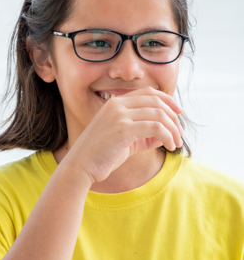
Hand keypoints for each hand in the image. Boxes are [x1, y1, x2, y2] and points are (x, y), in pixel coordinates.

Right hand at [64, 87, 183, 183]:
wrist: (80, 166)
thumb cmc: (100, 156)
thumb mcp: (125, 142)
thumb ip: (143, 136)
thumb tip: (165, 136)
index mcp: (115, 103)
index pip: (148, 92)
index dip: (167, 100)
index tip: (179, 113)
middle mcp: (117, 105)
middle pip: (156, 101)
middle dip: (173, 117)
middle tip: (180, 134)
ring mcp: (119, 115)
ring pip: (159, 114)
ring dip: (173, 129)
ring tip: (176, 144)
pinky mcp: (123, 129)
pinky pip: (155, 128)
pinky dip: (167, 137)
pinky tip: (169, 147)